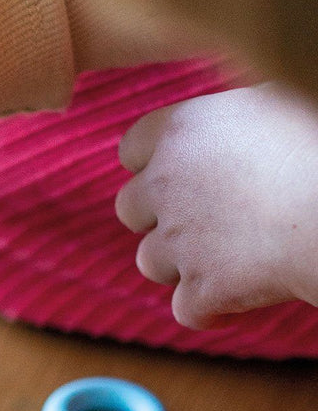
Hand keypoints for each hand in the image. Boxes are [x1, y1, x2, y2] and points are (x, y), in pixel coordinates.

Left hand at [116, 85, 317, 327]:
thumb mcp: (281, 100)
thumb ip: (241, 113)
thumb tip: (244, 112)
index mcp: (182, 129)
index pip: (132, 148)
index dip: (153, 165)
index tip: (184, 174)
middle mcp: (166, 182)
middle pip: (129, 209)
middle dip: (160, 219)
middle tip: (206, 222)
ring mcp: (180, 239)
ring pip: (150, 262)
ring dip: (182, 265)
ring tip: (230, 259)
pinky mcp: (203, 287)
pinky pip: (187, 309)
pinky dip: (209, 310)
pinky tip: (238, 302)